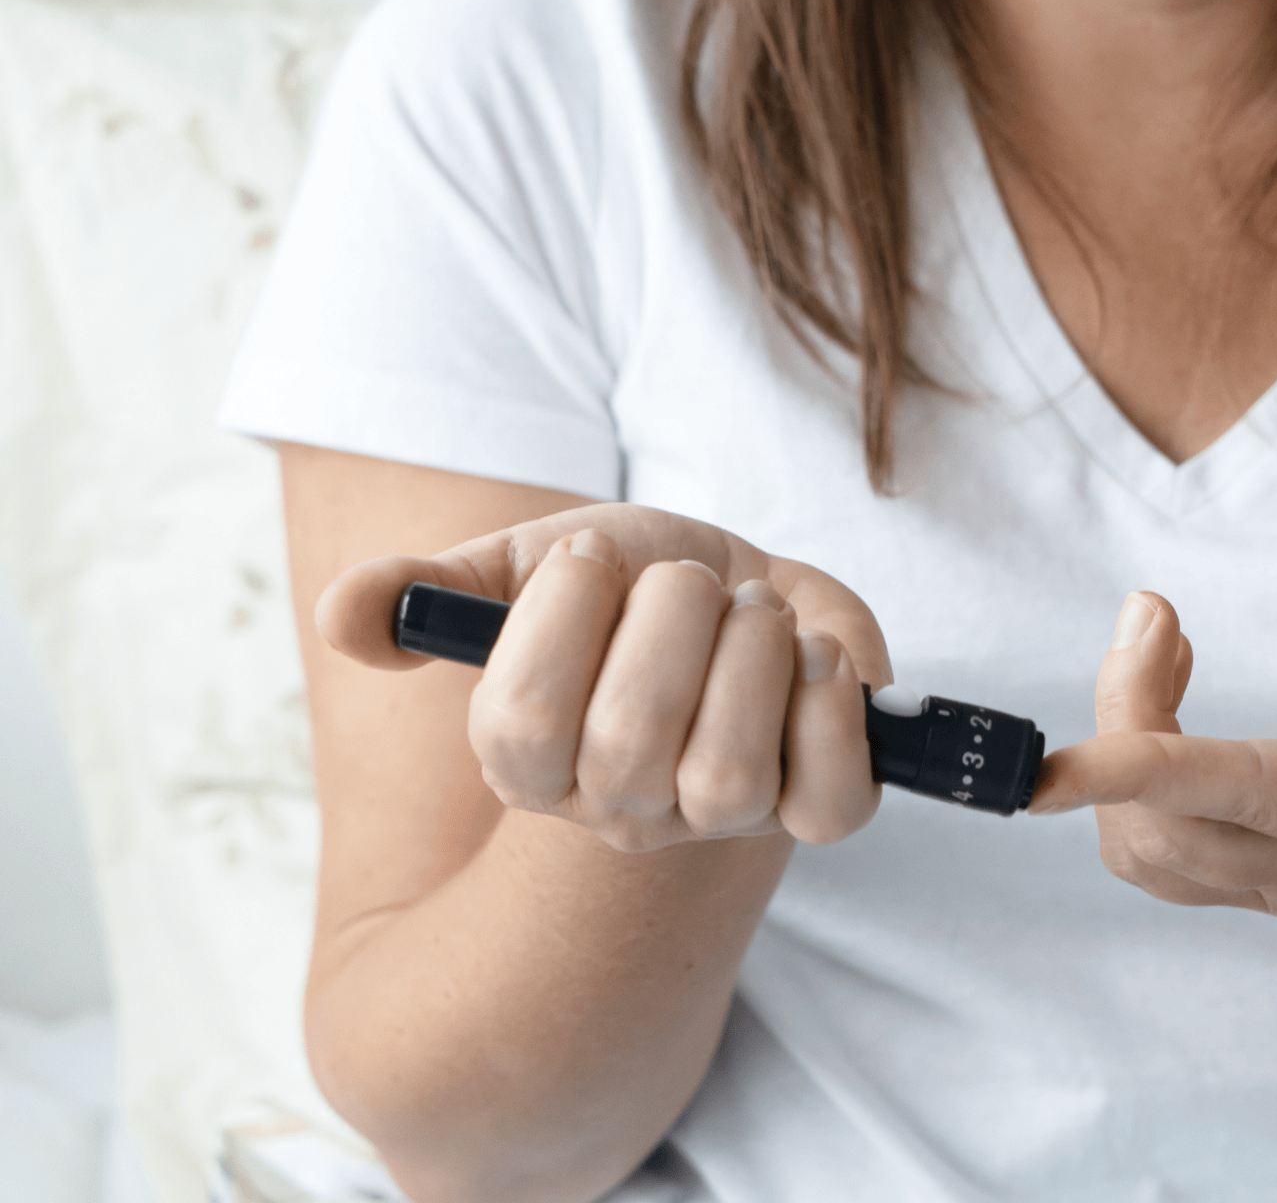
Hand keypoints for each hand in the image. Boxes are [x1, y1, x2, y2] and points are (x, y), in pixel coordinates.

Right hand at [316, 503, 890, 849]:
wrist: (732, 593)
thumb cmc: (622, 587)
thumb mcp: (519, 565)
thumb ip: (424, 589)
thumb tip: (346, 614)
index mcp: (528, 760)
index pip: (522, 723)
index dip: (566, 618)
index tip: (592, 554)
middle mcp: (622, 810)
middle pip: (632, 743)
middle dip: (672, 618)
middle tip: (688, 580)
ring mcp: (722, 818)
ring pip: (731, 776)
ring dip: (753, 655)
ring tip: (754, 613)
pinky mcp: (814, 806)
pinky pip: (832, 803)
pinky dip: (832, 714)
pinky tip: (814, 654)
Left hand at [1030, 592, 1276, 914]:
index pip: (1255, 799)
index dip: (1154, 774)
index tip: (1055, 769)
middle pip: (1169, 824)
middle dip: (1124, 711)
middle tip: (1154, 610)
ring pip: (1141, 842)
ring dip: (1119, 730)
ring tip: (1162, 632)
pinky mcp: (1250, 871)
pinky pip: (1148, 837)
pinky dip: (1127, 756)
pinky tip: (1167, 676)